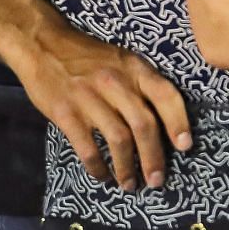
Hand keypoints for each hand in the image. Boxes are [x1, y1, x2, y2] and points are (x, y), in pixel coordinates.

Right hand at [6, 21, 192, 191]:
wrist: (43, 44)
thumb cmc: (88, 57)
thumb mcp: (121, 60)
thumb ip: (140, 84)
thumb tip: (164, 122)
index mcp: (134, 68)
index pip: (165, 95)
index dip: (178, 122)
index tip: (185, 147)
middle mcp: (116, 82)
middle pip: (143, 125)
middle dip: (153, 157)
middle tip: (157, 181)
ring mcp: (90, 98)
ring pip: (118, 140)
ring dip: (127, 168)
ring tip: (130, 185)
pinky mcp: (66, 114)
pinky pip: (88, 148)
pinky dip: (98, 167)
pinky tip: (103, 176)